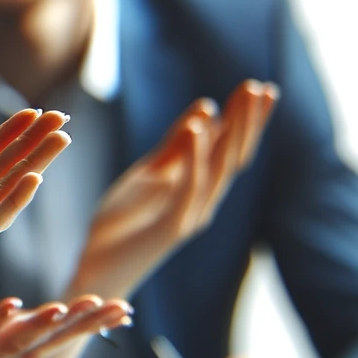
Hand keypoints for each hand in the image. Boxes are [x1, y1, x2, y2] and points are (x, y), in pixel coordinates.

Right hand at [0, 296, 131, 357]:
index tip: (15, 305)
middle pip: (22, 346)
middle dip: (57, 326)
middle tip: (90, 306)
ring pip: (45, 345)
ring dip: (82, 328)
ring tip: (118, 309)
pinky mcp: (10, 352)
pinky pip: (51, 341)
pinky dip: (83, 326)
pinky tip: (114, 312)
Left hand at [72, 80, 276, 297]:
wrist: (96, 270)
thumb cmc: (121, 224)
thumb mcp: (147, 175)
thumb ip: (175, 148)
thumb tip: (206, 109)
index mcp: (198, 189)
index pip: (229, 150)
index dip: (246, 120)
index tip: (259, 88)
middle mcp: (203, 202)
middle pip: (234, 157)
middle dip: (248, 121)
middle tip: (262, 87)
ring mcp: (190, 214)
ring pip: (220, 168)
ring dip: (232, 131)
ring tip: (244, 98)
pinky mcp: (171, 226)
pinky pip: (188, 186)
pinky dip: (195, 156)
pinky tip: (199, 127)